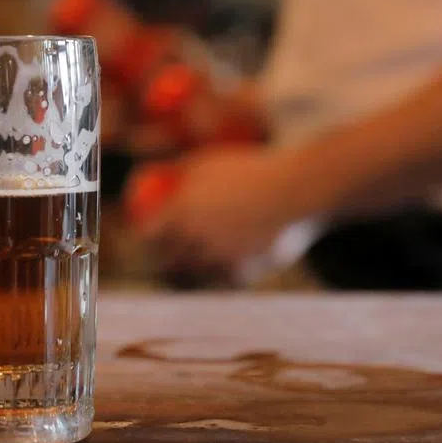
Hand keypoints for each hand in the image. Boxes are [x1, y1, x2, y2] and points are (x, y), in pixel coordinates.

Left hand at [127, 146, 316, 283]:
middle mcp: (195, 239)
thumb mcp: (207, 162)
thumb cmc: (249, 170)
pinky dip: (217, 275)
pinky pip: (221, 280)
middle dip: (162, 261)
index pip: (148, 237)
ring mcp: (218, 259)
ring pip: (192, 275)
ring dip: (188, 271)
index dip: (144, 240)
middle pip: (167, 261)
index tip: (146, 238)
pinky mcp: (241, 274)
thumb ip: (176, 171)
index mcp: (181, 211)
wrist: (297, 190)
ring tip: (189, 266)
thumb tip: (147, 175)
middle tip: (165, 256)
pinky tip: (219, 267)